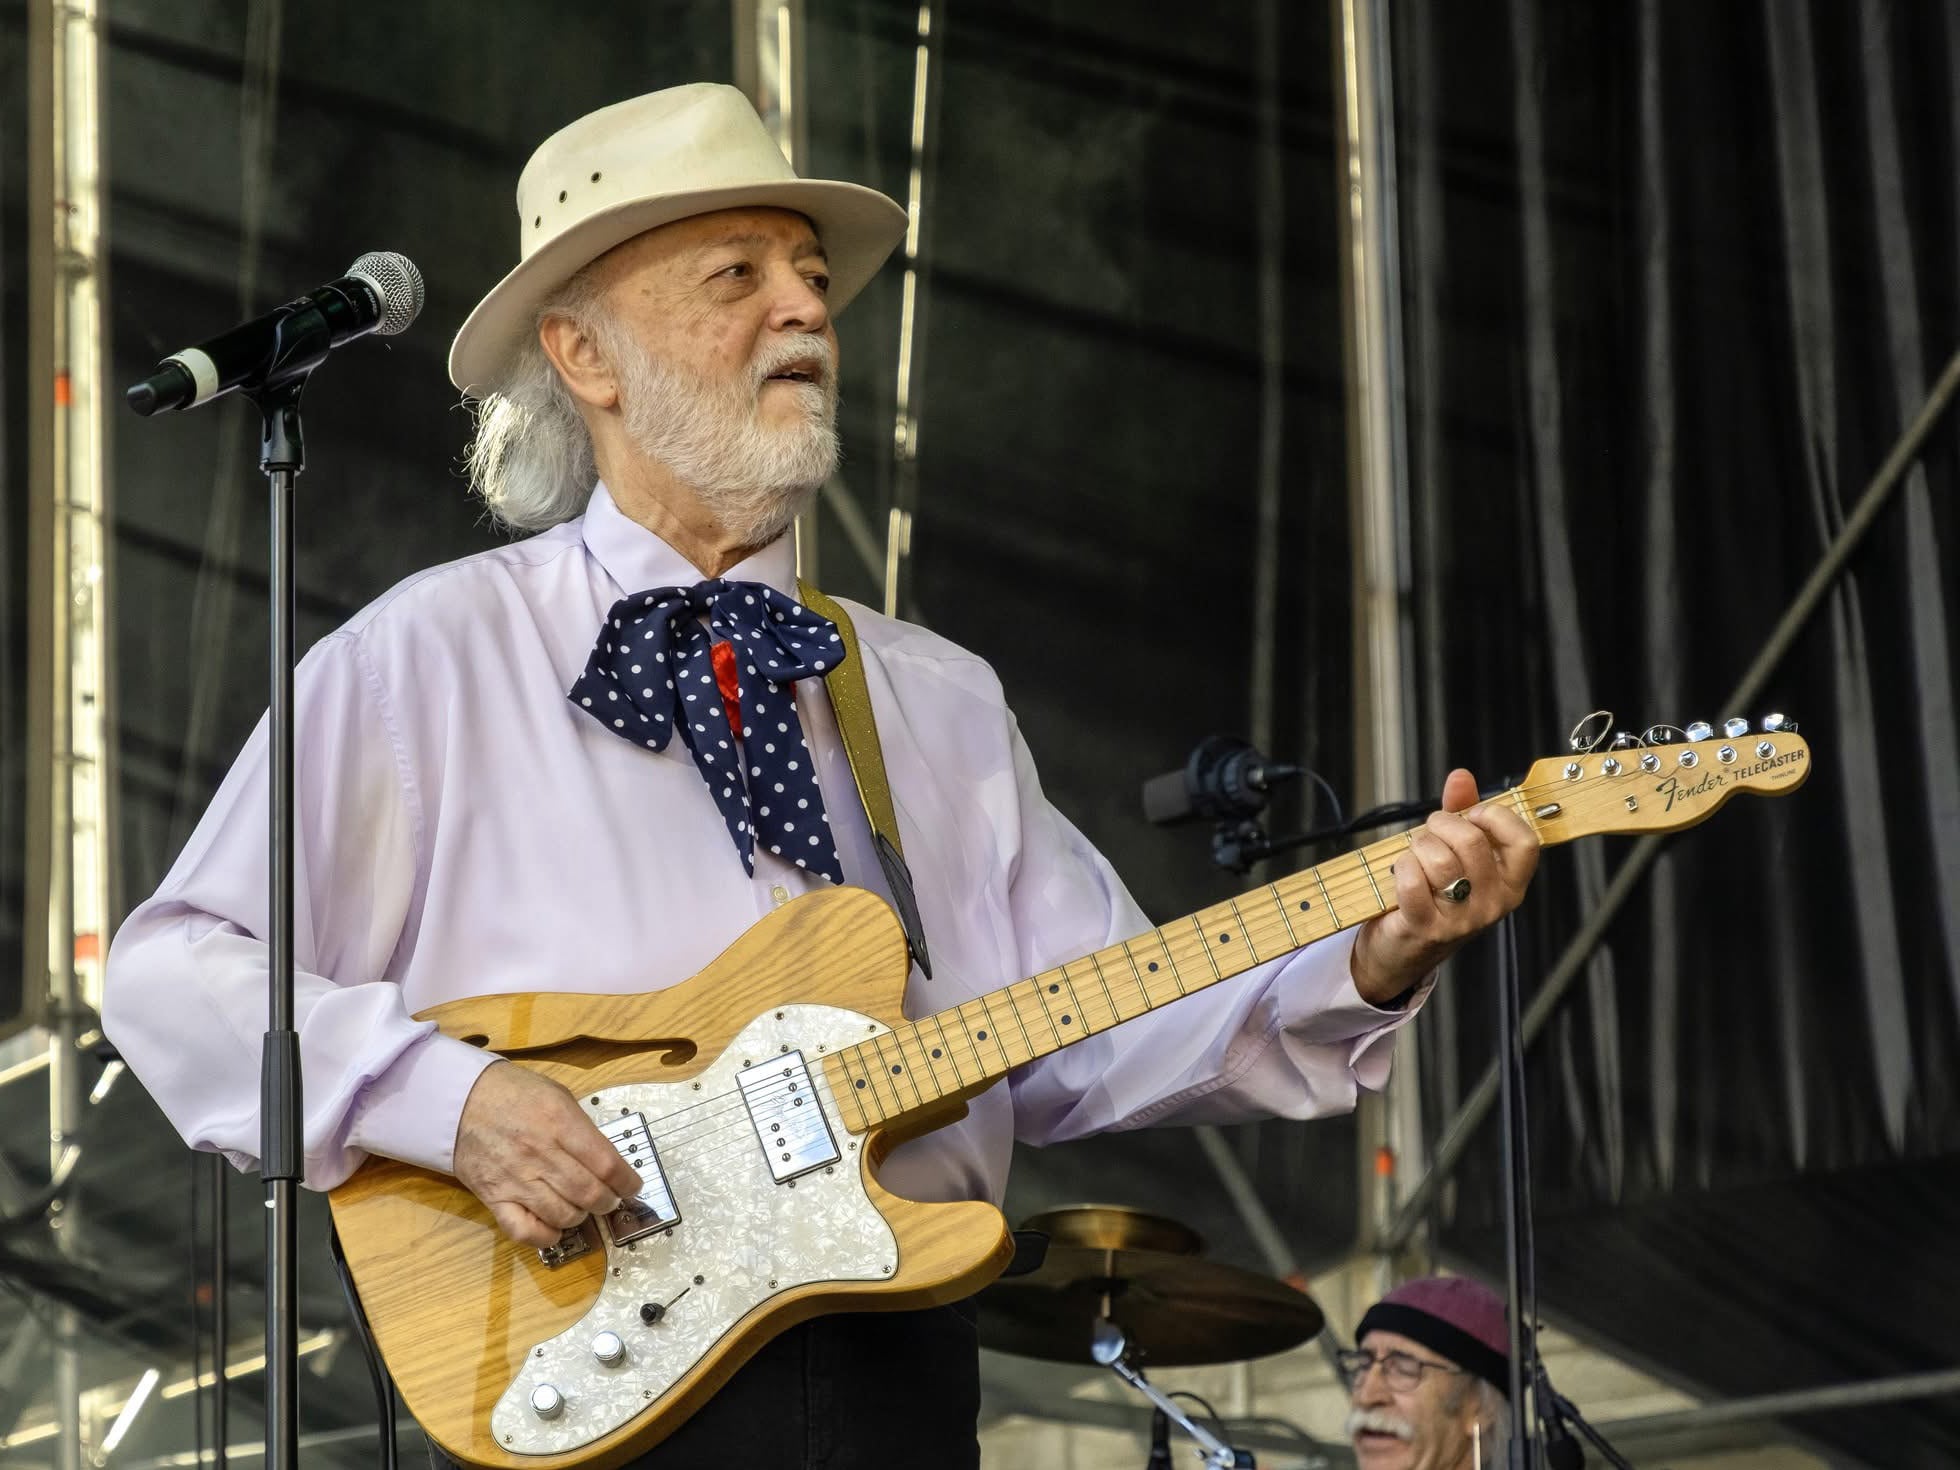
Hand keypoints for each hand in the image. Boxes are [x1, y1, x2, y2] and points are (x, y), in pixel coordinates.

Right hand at [452, 1061, 644, 1247]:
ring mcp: (517, 1179)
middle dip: (609, 1202)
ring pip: (563, 1215)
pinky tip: (555, 1228)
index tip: (633, 1185)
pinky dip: (546, 1236)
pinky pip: (525, 1231)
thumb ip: (582, 1127)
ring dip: (581, 1217)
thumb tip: (608, 1160)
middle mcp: (541, 1154)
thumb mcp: (557, 1096)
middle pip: (589, 1193)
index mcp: (560, 1123)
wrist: (459, 1101)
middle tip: (610, 1199)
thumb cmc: (514, 1093)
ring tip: (583, 1208)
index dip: (627, 1181)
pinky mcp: (495, 1198)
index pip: (606, 1164)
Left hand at [1349, 768, 1540, 1005]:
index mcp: (1510, 883)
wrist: (1402, 951)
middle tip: (1430, 830)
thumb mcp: (1456, 854)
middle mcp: (1493, 904)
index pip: (1524, 841)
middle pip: (1472, 842)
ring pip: (1440, 860)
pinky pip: (1412, 882)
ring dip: (1417, 846)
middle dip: (1441, 824)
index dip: (1495, 816)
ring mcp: (1462, 920)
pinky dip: (1400, 868)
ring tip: (1414, 854)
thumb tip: (1461, 776)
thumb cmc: (1434, 896)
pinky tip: (1400, 872)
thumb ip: (1462, 812)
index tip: (1472, 813)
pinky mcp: (1427, 928)